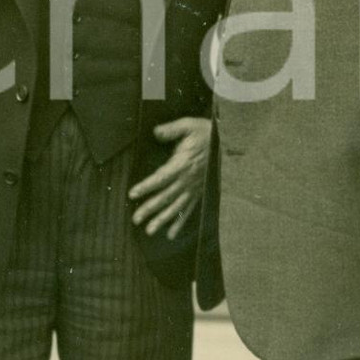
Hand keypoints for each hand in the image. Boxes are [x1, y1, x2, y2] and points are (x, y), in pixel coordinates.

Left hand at [128, 117, 210, 238]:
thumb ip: (171, 130)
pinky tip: (170, 234)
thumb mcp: (189, 125)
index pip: (161, 178)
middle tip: (135, 219)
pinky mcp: (199, 192)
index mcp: (182, 164)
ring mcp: (194, 188)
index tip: (132, 194)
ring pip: (176, 207)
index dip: (146, 186)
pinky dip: (180, 223)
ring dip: (162, 220)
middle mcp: (187, 180)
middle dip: (150, 208)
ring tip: (149, 231)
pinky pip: (188, 210)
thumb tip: (156, 132)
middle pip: (166, 197)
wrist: (226, 142)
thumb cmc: (205, 133)